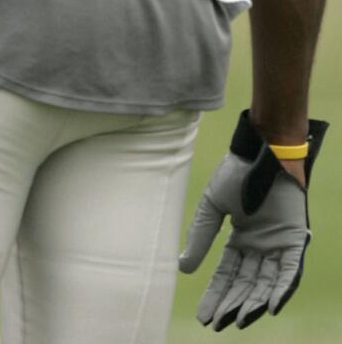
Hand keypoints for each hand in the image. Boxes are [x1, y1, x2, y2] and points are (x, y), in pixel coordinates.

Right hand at [179, 110, 327, 329]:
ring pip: (265, 284)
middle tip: (217, 324)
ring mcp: (278, 246)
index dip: (216, 295)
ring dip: (253, 303)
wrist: (261, 152)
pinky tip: (268, 307)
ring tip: (238, 321)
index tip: (205, 317)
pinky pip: (289, 272)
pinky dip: (281, 290)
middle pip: (245, 284)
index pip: (227, 274)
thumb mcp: (211, 207)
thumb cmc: (236, 173)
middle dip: (231, 305)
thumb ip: (200, 237)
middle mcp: (260, 247)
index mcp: (241, 239)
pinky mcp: (295, 241)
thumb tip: (183, 269)